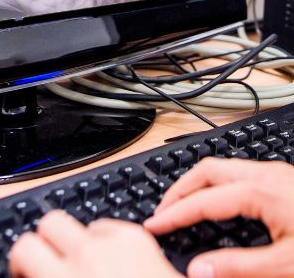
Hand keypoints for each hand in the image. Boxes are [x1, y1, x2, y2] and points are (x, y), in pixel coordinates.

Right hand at [8, 210, 179, 277]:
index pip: (25, 247)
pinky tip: (118, 264)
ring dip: (80, 240)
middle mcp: (87, 255)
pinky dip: (109, 242)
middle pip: (50, 222)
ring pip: (82, 222)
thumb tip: (35, 275)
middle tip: (55, 262)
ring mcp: (115, 243)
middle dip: (49, 240)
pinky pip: (111, 227)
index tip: (27, 270)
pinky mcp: (140, 238)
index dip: (22, 258)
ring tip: (91, 265)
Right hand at [144, 157, 293, 277]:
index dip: (174, 214)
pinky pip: (240, 171)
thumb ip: (239, 267)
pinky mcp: (285, 178)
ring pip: (224, 166)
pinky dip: (218, 183)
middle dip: (179, 189)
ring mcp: (276, 173)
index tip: (154, 226)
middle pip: (206, 169)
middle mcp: (265, 175)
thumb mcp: (286, 266)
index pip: (203, 201)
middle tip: (162, 211)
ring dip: (198, 182)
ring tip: (184, 204)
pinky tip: (220, 201)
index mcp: (260, 192)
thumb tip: (198, 270)